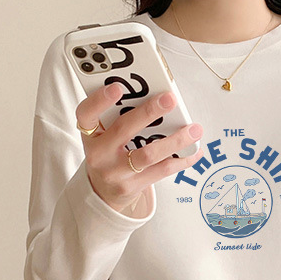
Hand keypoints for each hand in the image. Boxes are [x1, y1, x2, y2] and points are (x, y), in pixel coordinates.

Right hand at [75, 83, 203, 213]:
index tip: (117, 87)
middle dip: (149, 112)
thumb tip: (154, 95)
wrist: (103, 191)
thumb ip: (117, 116)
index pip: (86, 114)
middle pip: (124, 130)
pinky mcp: (133, 186)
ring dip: (175, 141)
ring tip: (194, 129)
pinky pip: (162, 171)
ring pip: (148, 154)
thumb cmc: (107, 154)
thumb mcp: (102, 135)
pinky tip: (194, 151)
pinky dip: (181, 160)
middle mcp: (99, 154)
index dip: (100, 100)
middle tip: (170, 99)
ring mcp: (116, 173)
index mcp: (90, 135)